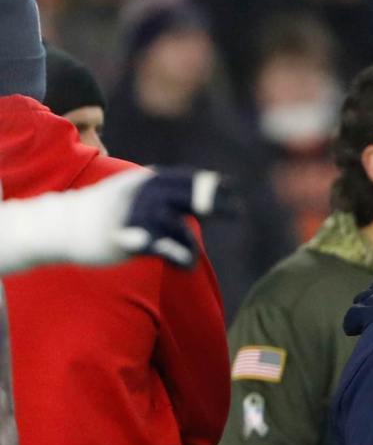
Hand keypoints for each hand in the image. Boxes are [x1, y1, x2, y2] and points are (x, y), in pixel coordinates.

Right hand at [57, 167, 229, 268]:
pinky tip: (186, 266)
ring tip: (189, 259)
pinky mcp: (127, 239)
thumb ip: (165, 194)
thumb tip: (202, 200)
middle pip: (188, 195)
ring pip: (178, 226)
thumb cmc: (106, 211)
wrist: (62, 226)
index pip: (186, 179)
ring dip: (190, 245)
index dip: (212, 184)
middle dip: (216, 202)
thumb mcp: (135, 192)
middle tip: (238, 212)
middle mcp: (143, 194)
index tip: (234, 190)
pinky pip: (163, 248)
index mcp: (146, 181)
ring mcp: (135, 216)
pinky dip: (180, 257)